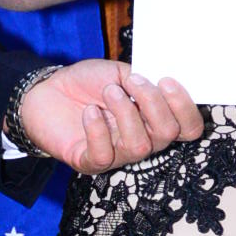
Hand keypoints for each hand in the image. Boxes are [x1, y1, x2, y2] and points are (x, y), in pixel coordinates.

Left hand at [16, 60, 205, 173]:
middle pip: (167, 135)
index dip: (184, 107)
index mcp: (154, 120)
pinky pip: (104, 154)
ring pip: (139, 146)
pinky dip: (98, 130)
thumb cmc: (86, 83)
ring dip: (125, 113)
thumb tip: (158, 83)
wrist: (46, 91)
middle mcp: (141, 140)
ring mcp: (117, 155)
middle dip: (153, 104)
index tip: (166, 81)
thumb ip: (142, 80)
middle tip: (132, 82)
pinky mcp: (90, 162)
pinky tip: (90, 112)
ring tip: (108, 92)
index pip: (188, 128)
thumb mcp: (118, 73)